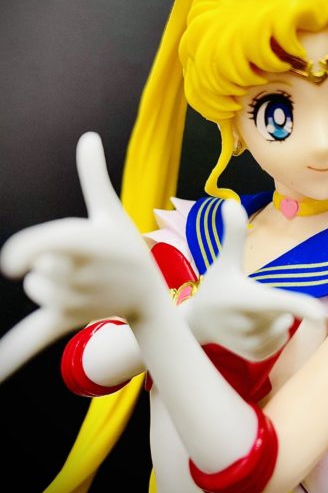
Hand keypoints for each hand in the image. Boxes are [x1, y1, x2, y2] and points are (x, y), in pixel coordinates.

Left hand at [0, 132, 166, 381]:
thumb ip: (93, 176)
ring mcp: (73, 302)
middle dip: (50, 261)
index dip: (27, 251)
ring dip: (49, 283)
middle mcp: (78, 274)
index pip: (49, 244)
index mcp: (86, 242)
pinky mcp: (65, 321)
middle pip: (35, 265)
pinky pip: (32, 337)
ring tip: (84, 281)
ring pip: (35, 287)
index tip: (12, 264)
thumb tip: (87, 136)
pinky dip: (11, 356)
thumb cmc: (128, 248)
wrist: (149, 296)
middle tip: (86, 263)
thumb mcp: (112, 211)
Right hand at [184, 199, 324, 360]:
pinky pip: (280, 341)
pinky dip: (272, 334)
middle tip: (248, 301)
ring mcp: (252, 343)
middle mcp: (250, 324)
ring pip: (285, 327)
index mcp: (247, 298)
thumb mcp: (223, 261)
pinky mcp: (255, 356)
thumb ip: (233, 234)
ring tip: (248, 315)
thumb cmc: (215, 288)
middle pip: (286, 312)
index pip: (282, 303)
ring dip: (275, 319)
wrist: (196, 324)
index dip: (304, 307)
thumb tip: (231, 202)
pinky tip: (250, 329)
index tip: (322, 314)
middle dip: (276, 304)